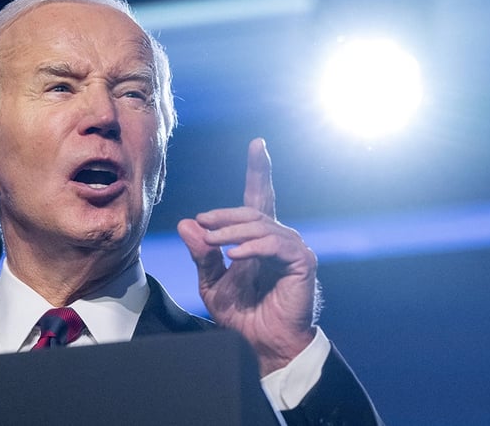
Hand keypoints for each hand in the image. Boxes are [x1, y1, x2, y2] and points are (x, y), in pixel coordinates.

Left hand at [178, 138, 318, 375]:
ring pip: (261, 225)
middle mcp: (278, 238)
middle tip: (203, 224)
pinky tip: (236, 255)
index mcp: (258, 239)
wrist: (261, 345)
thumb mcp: (212, 283)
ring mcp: (293, 249)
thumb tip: (186, 223)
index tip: (257, 144)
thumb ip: (202, 254)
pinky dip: (253, 247)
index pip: (258, 197)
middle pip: (252, 210)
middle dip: (225, 215)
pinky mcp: (302, 263)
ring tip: (214, 244)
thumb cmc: (242, 316)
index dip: (258, 170)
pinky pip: (275, 244)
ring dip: (232, 231)